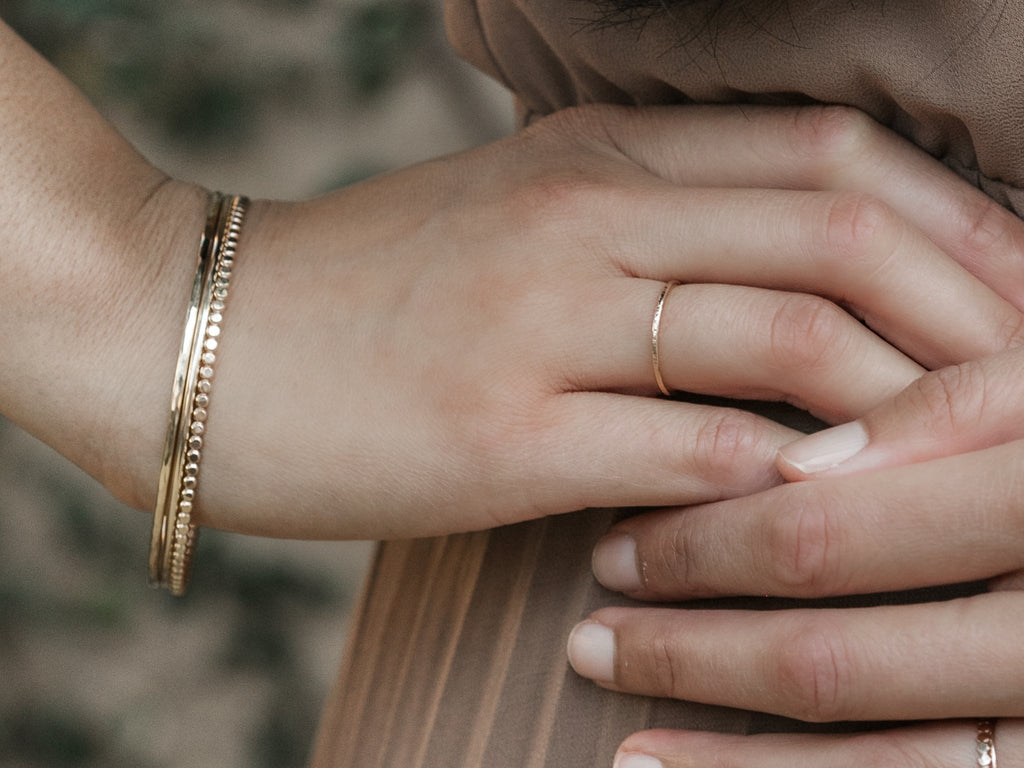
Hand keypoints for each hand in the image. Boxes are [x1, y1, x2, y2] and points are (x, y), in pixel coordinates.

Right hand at [9, 90, 1023, 539]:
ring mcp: (541, 319)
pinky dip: (784, 480)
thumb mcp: (514, 225)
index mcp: (593, 154)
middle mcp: (582, 215)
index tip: (1017, 291)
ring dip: (904, 402)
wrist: (204, 337)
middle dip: (972, 304)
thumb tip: (786, 292)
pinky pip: (690, 447)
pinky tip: (825, 507)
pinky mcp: (499, 434)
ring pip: (790, 334)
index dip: (952, 222)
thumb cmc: (370, 291)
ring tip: (965, 455)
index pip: (830, 156)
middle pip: (841, 228)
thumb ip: (644, 235)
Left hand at [570, 349, 1023, 762]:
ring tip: (623, 724)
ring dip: (726, 738)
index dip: (709, 543)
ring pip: (870, 745)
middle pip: (831, 646)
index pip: (831, 530)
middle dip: (693, 643)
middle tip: (595, 627)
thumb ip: (964, 402)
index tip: (616, 547)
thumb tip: (798, 461)